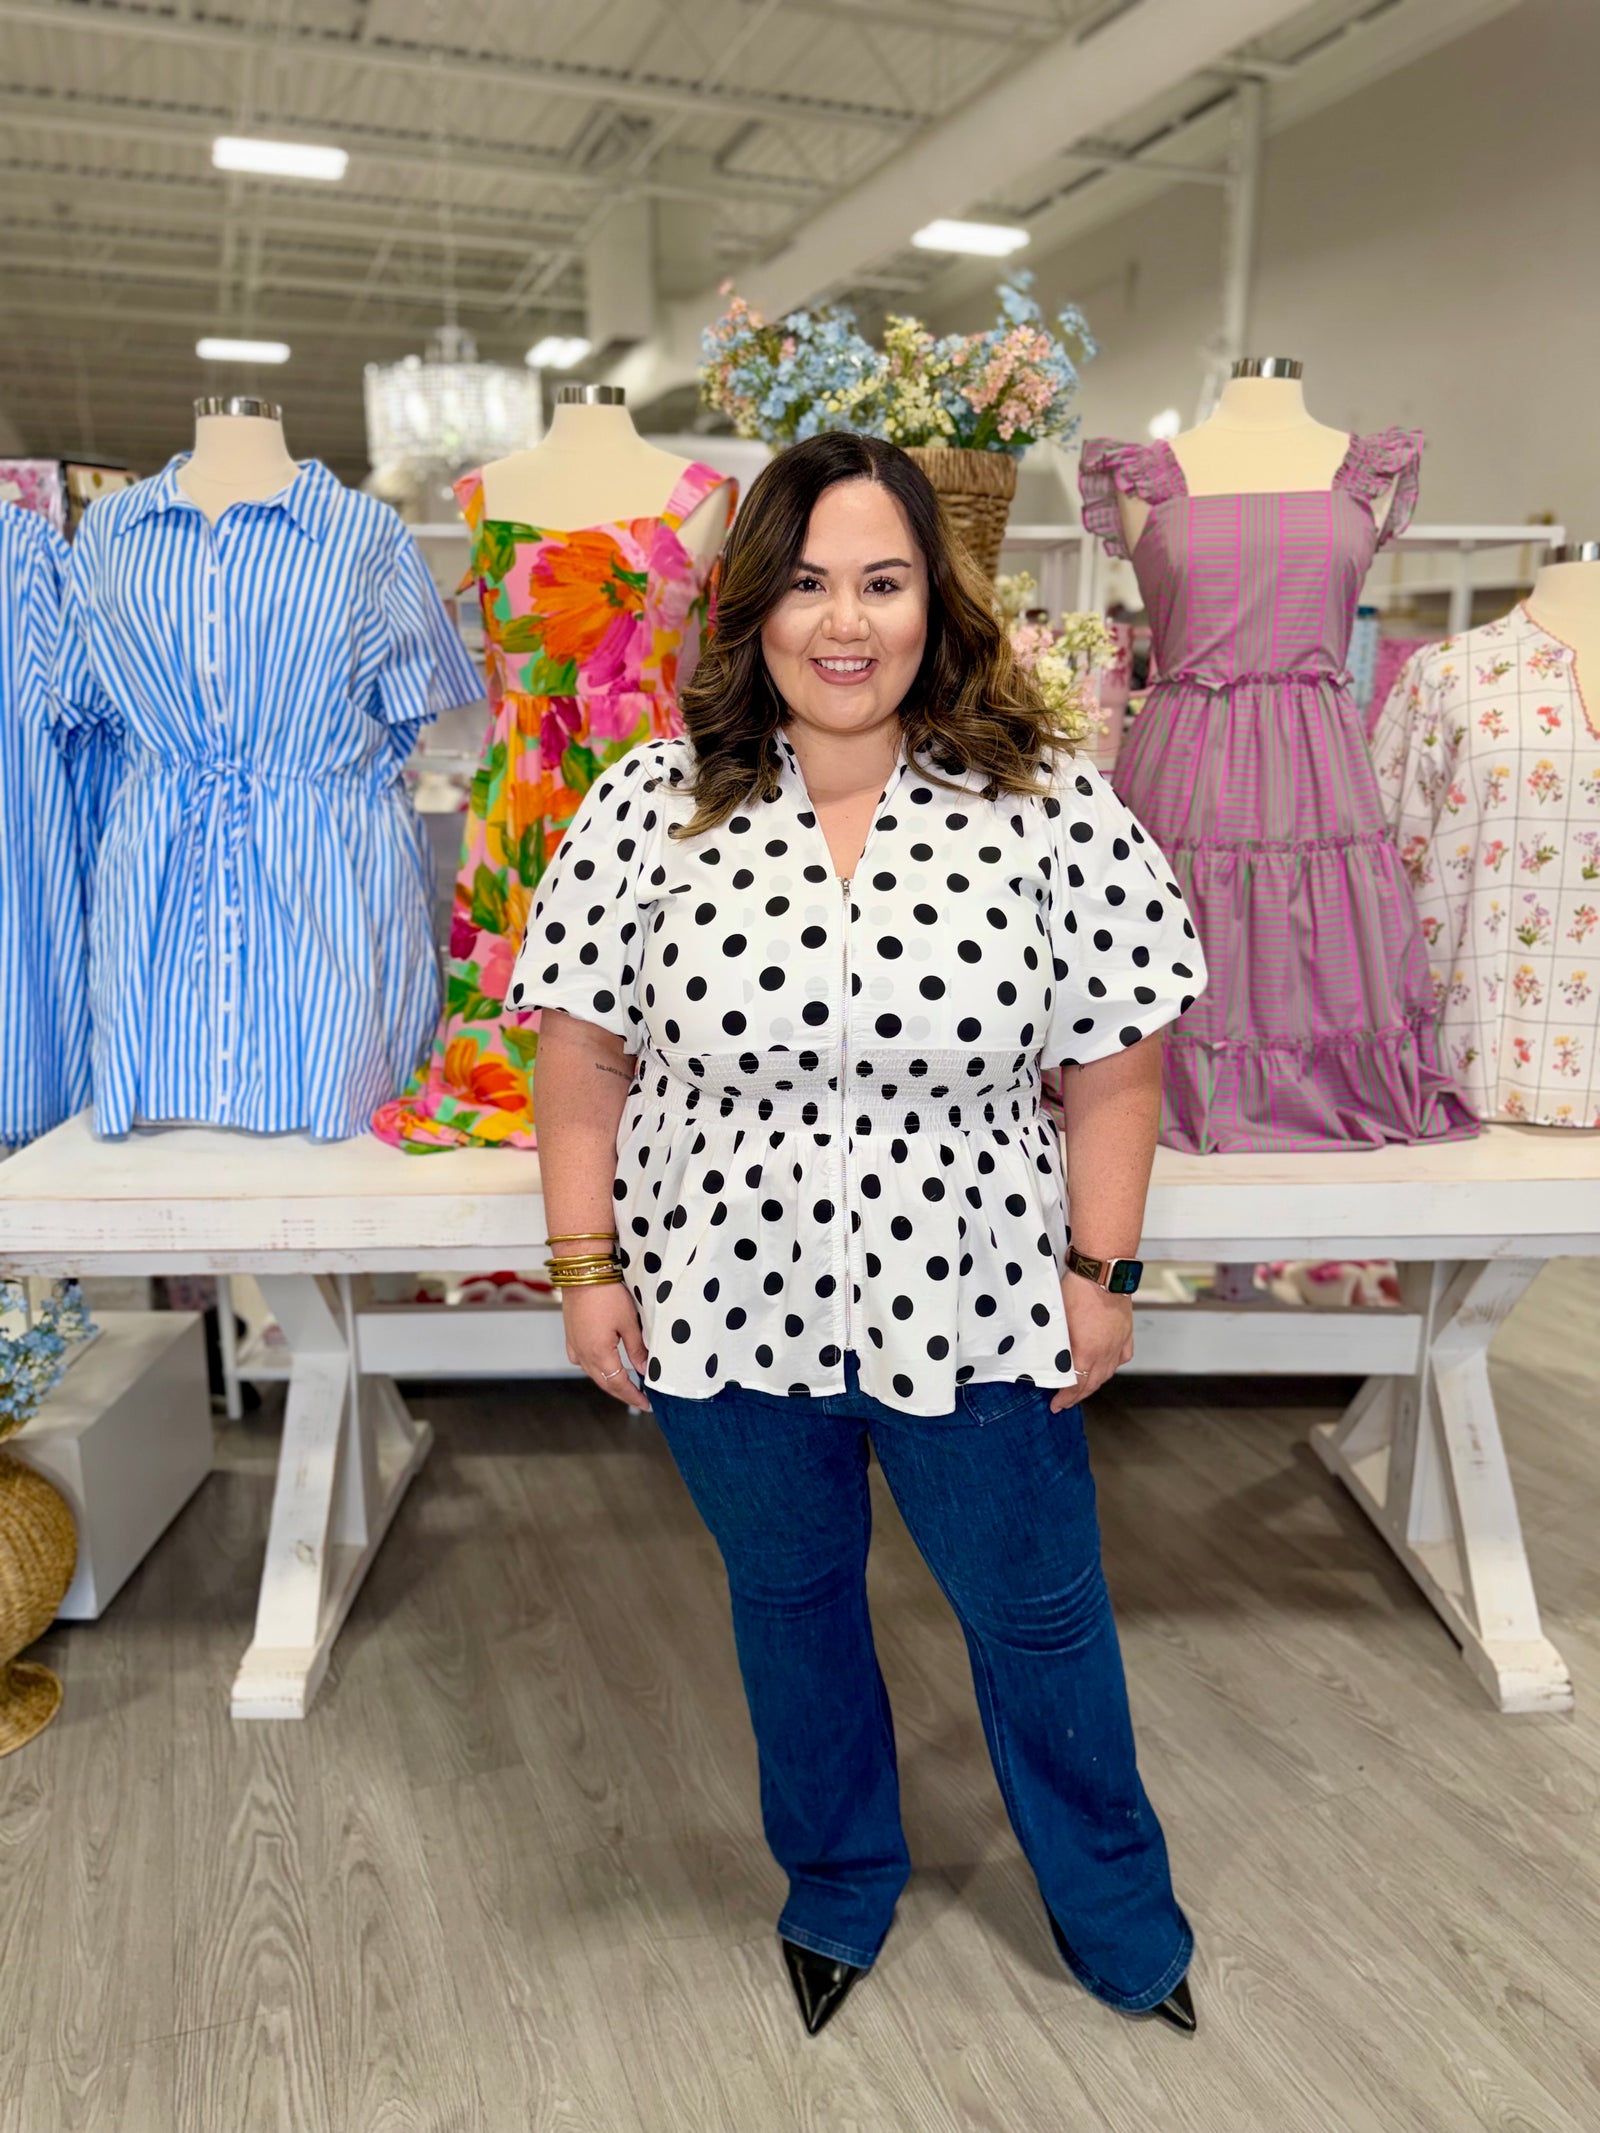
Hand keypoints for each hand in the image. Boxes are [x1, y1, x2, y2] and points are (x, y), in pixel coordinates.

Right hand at [563, 1282, 650, 1410]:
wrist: (582, 1271)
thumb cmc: (606, 1293)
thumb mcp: (629, 1322)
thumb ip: (637, 1349)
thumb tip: (644, 1370)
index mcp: (599, 1354)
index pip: (618, 1384)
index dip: (633, 1396)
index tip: (645, 1404)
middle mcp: (583, 1354)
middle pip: (604, 1382)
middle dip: (622, 1392)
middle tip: (638, 1399)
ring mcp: (574, 1345)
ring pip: (593, 1373)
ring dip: (608, 1381)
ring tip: (624, 1384)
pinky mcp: (570, 1335)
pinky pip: (581, 1360)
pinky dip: (594, 1368)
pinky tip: (601, 1365)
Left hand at [1051, 1277, 1133, 1409]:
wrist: (1102, 1272)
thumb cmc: (1077, 1291)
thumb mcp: (1058, 1321)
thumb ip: (1058, 1345)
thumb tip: (1050, 1359)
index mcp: (1086, 1352)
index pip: (1075, 1384)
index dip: (1065, 1397)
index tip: (1056, 1404)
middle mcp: (1105, 1352)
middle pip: (1092, 1383)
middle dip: (1078, 1396)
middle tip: (1066, 1403)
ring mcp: (1118, 1343)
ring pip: (1108, 1373)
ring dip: (1094, 1383)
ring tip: (1084, 1388)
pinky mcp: (1126, 1333)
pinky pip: (1122, 1357)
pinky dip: (1112, 1366)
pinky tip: (1107, 1367)